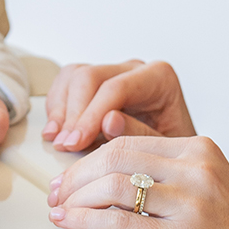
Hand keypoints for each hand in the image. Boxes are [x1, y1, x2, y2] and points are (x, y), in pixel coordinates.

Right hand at [42, 60, 194, 150]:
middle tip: (66, 145)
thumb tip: (108, 122)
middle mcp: (134, 70)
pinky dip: (56, 107)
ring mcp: (112, 73)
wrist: (173, 158)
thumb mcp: (163, 149)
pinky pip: (66, 82)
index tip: (76, 141)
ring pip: (73, 76)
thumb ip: (139, 134)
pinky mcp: (95, 84)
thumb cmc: (172, 152)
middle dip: (73, 114)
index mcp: (158, 78)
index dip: (90, 115)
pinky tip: (56, 131)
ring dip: (60, 110)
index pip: (115, 87)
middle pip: (89, 77)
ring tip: (58, 140)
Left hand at [46, 134, 228, 228]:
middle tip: (55, 190)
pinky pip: (119, 221)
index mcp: (200, 149)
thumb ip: (161, 161)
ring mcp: (191, 204)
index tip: (66, 172)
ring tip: (59, 208)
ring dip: (75, 197)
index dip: (87, 155)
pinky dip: (86, 221)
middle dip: (75, 174)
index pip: (126, 140)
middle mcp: (196, 169)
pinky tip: (70, 223)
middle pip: (114, 157)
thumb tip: (108, 129)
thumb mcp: (204, 184)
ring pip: (112, 186)